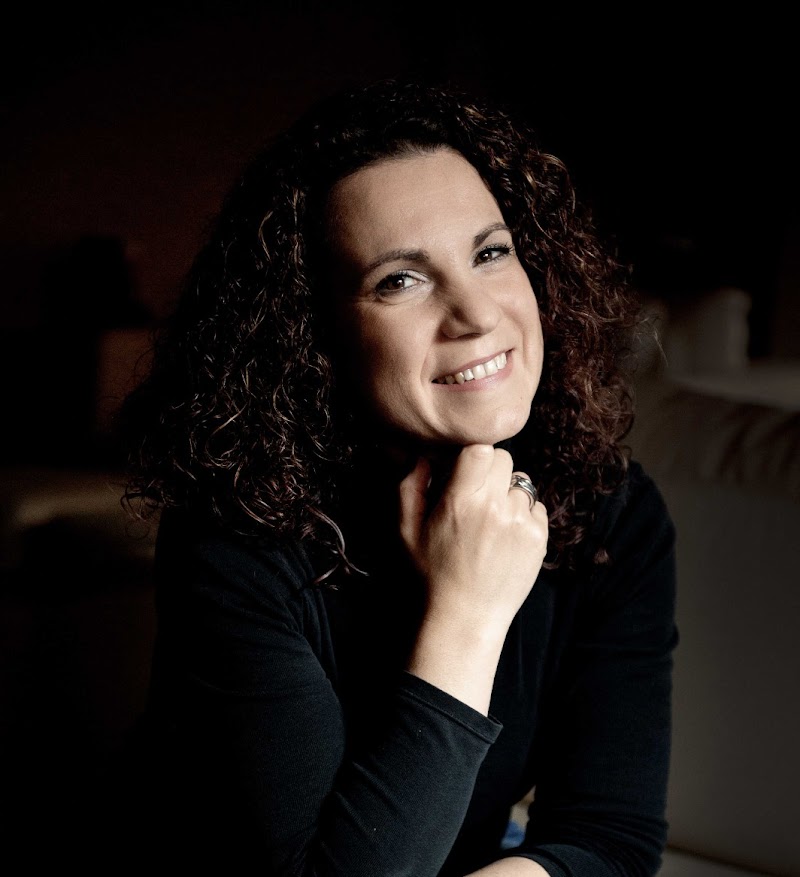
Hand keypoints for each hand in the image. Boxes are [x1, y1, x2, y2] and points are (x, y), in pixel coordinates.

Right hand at [399, 444, 547, 638]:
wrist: (465, 618)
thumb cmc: (430, 574)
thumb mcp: (406, 530)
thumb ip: (410, 486)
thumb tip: (423, 456)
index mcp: (461, 501)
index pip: (480, 448)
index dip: (471, 455)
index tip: (463, 471)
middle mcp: (495, 507)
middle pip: (504, 459)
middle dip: (489, 471)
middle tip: (475, 495)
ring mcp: (521, 523)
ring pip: (521, 484)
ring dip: (507, 493)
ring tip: (490, 520)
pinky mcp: (539, 539)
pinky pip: (536, 507)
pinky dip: (523, 514)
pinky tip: (504, 535)